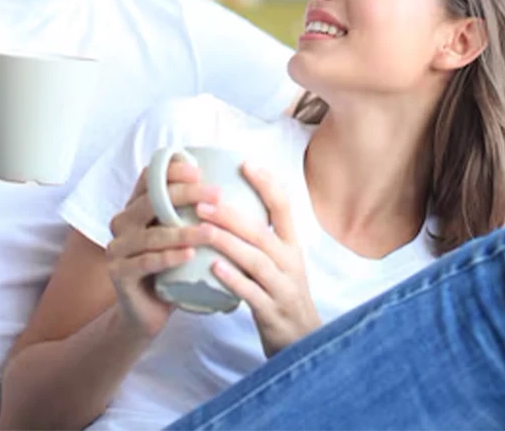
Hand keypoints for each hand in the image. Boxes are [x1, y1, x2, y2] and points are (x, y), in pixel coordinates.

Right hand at [105, 157, 220, 339]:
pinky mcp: (119, 273)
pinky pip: (146, 262)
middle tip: (217, 195)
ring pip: (153, 235)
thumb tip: (228, 187)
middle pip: (152, 201)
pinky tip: (190, 255)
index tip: (200, 171)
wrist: (146, 312)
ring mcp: (118, 248)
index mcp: (136, 207)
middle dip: (187, 195)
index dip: (172, 171)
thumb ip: (190, 212)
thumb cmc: (170, 269)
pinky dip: (169, 257)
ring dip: (184, 231)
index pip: (149, 178)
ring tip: (211, 232)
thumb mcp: (179, 235)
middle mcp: (122, 222)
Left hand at [197, 163, 319, 357]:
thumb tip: (233, 200)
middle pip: (261, 232)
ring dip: (227, 242)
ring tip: (201, 228)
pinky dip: (233, 279)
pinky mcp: (271, 312)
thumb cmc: (282, 292)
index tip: (246, 163)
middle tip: (202, 201)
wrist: (302, 342)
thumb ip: (261, 234)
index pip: (284, 206)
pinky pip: (251, 293)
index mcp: (291, 245)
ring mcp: (282, 288)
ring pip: (255, 260)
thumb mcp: (280, 260)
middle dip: (231, 214)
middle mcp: (289, 262)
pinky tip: (213, 268)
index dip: (267, 183)